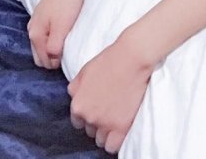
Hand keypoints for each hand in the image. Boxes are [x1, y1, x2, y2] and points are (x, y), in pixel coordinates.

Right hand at [27, 0, 84, 69]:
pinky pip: (48, 30)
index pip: (42, 60)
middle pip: (40, 53)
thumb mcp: (62, 27)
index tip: (69, 60)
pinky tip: (66, 31)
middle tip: (69, 55)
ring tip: (69, 44)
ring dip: (53, 46)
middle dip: (52, 58)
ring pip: (43, 41)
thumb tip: (52, 61)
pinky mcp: (46, 10)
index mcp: (35, 33)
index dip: (56, 64)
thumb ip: (54, 47)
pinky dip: (55, 35)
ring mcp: (39, 17)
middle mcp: (33, 26)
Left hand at [67, 38, 152, 154]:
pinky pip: (112, 146)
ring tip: (116, 118)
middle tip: (108, 109)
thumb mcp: (84, 70)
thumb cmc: (109, 60)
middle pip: (89, 130)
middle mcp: (88, 117)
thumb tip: (74, 98)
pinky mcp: (121, 128)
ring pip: (100, 140)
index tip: (97, 109)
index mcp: (77, 105)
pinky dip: (115, 141)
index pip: (77, 121)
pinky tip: (120, 129)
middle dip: (97, 122)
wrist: (132, 58)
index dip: (87, 115)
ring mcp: (104, 124)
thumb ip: (75, 88)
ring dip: (106, 132)